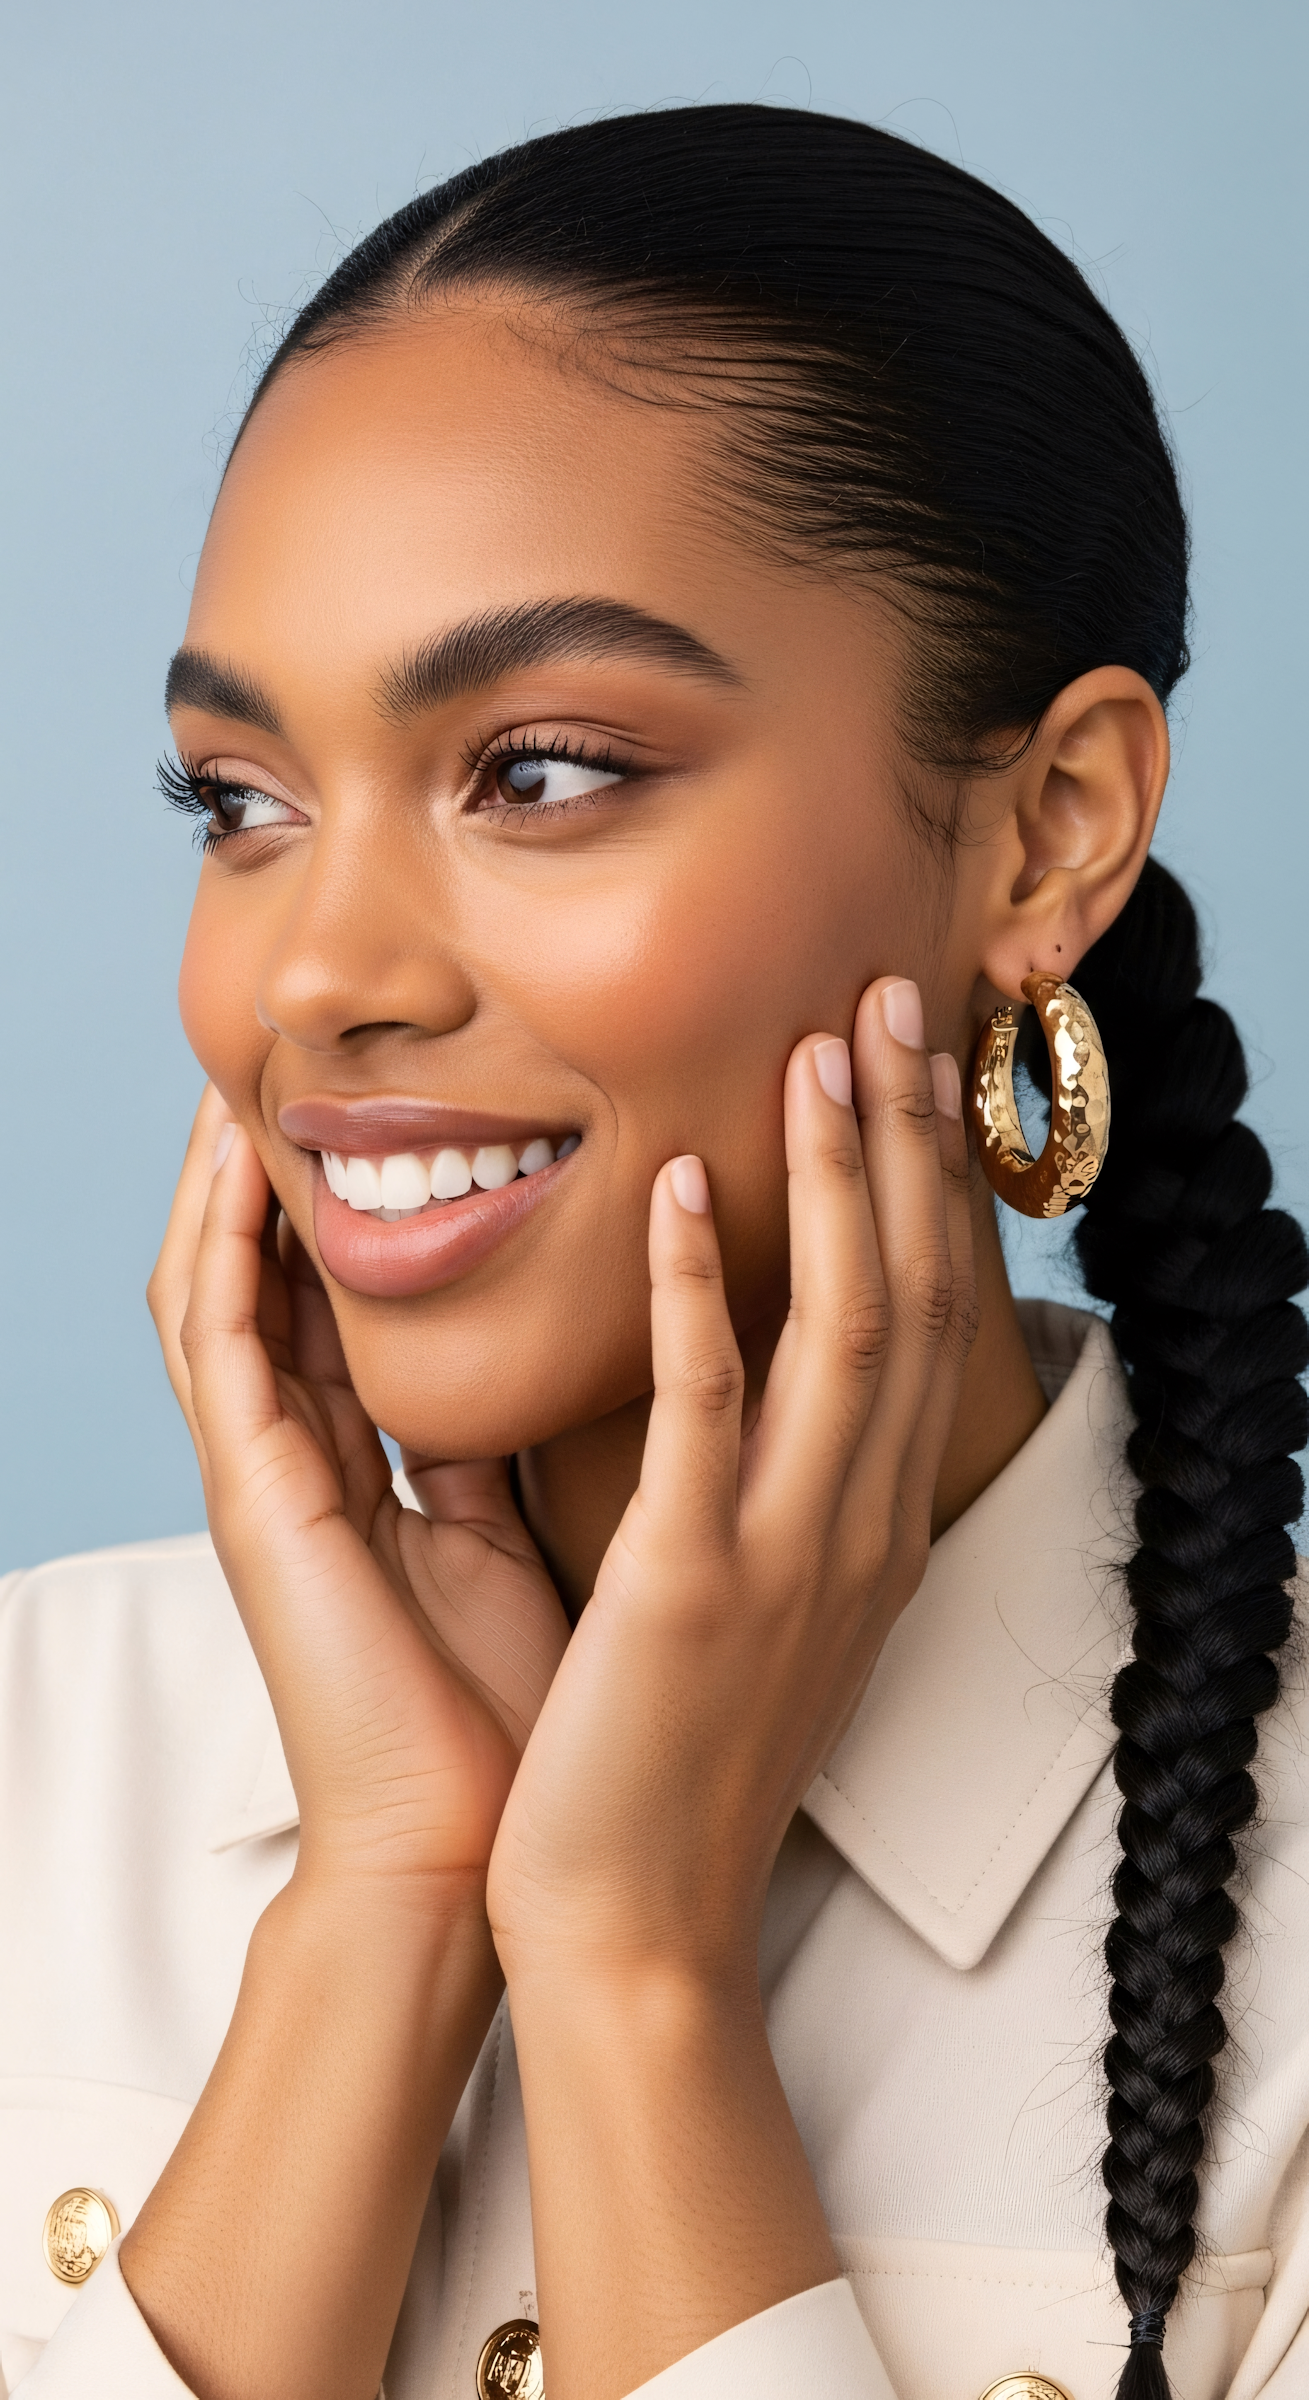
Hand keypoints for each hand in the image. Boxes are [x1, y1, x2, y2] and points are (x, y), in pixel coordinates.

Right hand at [148, 1083, 570, 1890]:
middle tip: (291, 1053)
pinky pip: (220, 1346)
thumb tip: (533, 1350)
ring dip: (225, 1181)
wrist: (478, 1853)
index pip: (333, 1298)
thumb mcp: (508, 1535)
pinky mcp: (255, 1502)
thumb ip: (490, 1442)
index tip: (380, 1095)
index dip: (343, 1198)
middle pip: (260, 1275)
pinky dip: (223, 1249)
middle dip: (267, 1166)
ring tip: (245, 1072)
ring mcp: (262, 1478)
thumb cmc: (510, 1709)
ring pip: (218, 1289)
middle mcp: (299, 1459)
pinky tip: (239, 1165)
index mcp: (363, 1464)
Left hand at [487, 978, 975, 1985]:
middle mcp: (859, 1523)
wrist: (635, 1920)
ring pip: (841, 1327)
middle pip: (912, 1292)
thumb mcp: (758, 1598)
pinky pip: (707, 1410)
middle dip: (909, 1137)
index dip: (928, 1179)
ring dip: (835, 1175)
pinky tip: (667, 1182)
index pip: (924, 1315)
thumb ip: (770, 1478)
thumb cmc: (677, 1753)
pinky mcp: (690, 1583)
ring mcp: (787, 1553)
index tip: (914, 1064)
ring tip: (818, 1045)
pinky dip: (694, 1288)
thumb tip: (742, 1356)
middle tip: (896, 998)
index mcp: (873, 1522)